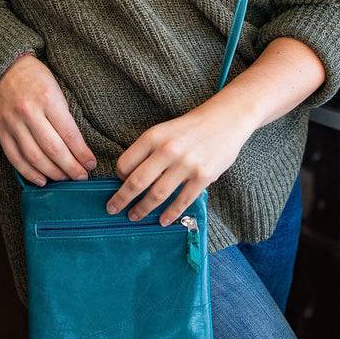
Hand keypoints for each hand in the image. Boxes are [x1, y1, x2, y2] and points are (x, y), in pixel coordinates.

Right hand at [0, 53, 96, 184]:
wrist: (3, 68)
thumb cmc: (36, 78)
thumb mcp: (56, 88)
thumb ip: (64, 116)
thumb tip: (78, 147)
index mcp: (48, 98)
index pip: (69, 134)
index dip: (82, 153)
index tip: (91, 164)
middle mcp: (29, 112)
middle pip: (53, 149)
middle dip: (71, 168)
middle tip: (82, 177)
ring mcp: (12, 123)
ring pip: (34, 157)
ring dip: (52, 173)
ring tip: (65, 179)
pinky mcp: (0, 131)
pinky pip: (15, 158)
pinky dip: (29, 173)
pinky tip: (42, 180)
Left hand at [106, 97, 255, 225]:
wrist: (227, 118)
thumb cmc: (192, 126)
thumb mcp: (165, 130)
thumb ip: (150, 151)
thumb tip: (131, 177)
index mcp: (154, 136)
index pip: (125, 163)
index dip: (118, 177)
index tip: (119, 185)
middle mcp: (167, 150)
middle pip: (136, 182)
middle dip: (121, 199)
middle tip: (112, 209)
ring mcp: (186, 164)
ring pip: (157, 195)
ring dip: (142, 209)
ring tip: (134, 216)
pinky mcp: (203, 176)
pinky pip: (182, 201)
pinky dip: (170, 214)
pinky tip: (162, 220)